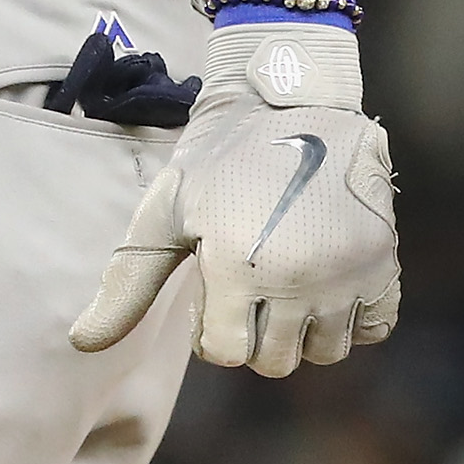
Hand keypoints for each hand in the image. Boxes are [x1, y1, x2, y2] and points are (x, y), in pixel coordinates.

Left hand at [69, 24, 399, 376]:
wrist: (288, 102)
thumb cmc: (216, 159)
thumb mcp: (163, 212)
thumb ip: (128, 283)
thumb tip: (81, 342)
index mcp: (236, 267)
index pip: (227, 354)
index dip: (209, 332)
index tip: (208, 293)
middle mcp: (298, 279)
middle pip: (275, 362)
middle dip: (251, 337)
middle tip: (242, 292)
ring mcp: (347, 274)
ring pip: (325, 353)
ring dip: (299, 333)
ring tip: (280, 287)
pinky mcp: (383, 262)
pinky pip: (373, 329)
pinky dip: (349, 321)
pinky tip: (323, 286)